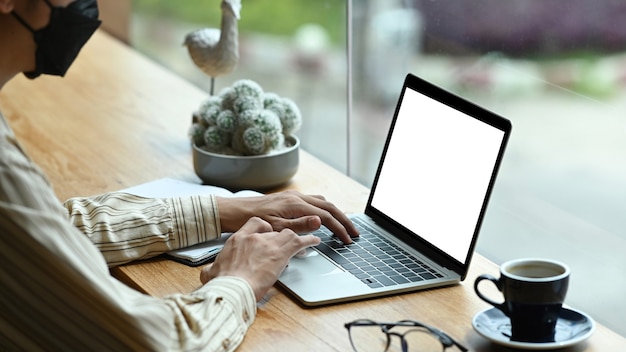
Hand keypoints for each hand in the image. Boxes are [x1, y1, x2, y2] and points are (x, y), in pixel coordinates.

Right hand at [200, 216, 320, 300]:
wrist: (232, 288)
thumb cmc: (222, 284)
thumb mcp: (210, 275)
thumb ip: (210, 271)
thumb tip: (205, 274)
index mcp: (237, 240)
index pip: (254, 224)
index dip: (263, 228)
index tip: (266, 234)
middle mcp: (254, 237)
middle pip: (273, 229)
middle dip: (280, 236)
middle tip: (285, 245)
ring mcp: (268, 243)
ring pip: (287, 233)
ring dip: (296, 237)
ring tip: (305, 239)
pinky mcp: (281, 252)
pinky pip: (299, 241)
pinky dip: (309, 240)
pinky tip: (315, 241)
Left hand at [216, 190, 358, 243]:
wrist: (232, 211)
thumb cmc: (250, 221)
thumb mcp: (275, 228)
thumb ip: (299, 225)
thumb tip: (321, 222)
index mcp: (295, 205)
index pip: (325, 217)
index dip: (339, 229)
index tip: (348, 240)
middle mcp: (297, 197)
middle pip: (329, 207)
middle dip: (344, 220)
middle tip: (354, 233)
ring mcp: (293, 197)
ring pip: (322, 201)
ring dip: (336, 213)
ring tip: (344, 225)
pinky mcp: (288, 199)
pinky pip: (314, 201)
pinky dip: (325, 209)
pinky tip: (325, 216)